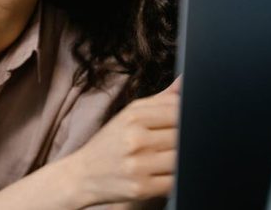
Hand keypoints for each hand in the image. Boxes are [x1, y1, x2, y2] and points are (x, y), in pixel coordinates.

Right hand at [73, 76, 180, 206]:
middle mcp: (135, 138)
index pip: (176, 110)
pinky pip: (173, 181)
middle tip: (176, 140)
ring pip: (180, 158)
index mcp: (133, 116)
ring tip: (170, 154)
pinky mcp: (141, 188)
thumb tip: (185, 81)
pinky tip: (166, 172)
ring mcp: (138, 164)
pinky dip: (175, 177)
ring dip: (181, 157)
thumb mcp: (131, 114)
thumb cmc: (111, 141)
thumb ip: (161, 99)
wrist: (84, 173)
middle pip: (180, 134)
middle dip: (185, 137)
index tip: (187, 120)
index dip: (187, 115)